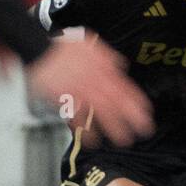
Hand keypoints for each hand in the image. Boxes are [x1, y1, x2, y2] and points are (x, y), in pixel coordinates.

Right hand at [26, 39, 152, 147]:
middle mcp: (92, 81)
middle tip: (143, 129)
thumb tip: (119, 64)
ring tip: (123, 140)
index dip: (136, 100)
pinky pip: (77, 117)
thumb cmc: (62, 48)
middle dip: (131, 116)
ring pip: (100, 110)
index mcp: (100, 68)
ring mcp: (79, 91)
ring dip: (113, 126)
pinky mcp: (65, 99)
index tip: (146, 111)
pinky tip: (93, 141)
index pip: (123, 86)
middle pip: (115, 100)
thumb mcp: (88, 44)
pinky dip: (85, 130)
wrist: (38, 51)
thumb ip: (106, 55)